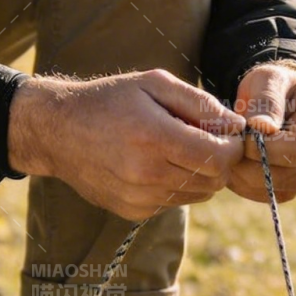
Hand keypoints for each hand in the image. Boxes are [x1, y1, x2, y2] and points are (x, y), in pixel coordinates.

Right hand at [8, 69, 245, 219]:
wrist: (57, 130)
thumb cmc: (110, 100)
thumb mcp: (155, 84)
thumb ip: (200, 104)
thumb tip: (237, 126)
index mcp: (154, 138)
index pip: (219, 158)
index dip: (232, 145)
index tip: (226, 132)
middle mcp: (146, 174)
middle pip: (214, 181)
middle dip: (220, 160)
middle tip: (205, 139)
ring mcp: (138, 198)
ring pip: (197, 195)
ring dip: (199, 174)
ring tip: (177, 148)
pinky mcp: (132, 211)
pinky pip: (175, 203)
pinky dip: (177, 185)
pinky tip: (157, 164)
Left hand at [227, 62, 295, 202]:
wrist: (279, 102)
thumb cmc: (274, 86)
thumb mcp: (270, 78)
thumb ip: (267, 100)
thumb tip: (263, 128)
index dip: (264, 146)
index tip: (243, 131)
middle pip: (281, 174)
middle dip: (247, 160)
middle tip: (229, 140)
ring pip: (267, 188)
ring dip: (241, 170)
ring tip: (232, 145)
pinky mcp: (290, 190)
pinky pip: (260, 194)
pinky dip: (241, 180)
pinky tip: (237, 158)